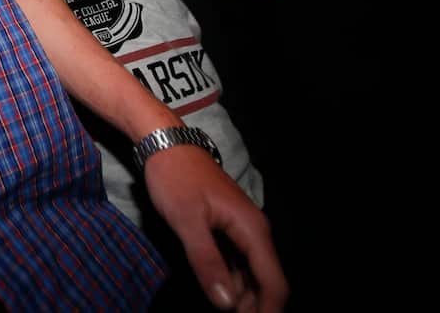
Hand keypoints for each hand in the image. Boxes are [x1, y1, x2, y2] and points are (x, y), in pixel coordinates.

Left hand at [145, 146, 287, 311]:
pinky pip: (237, 263)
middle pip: (266, 282)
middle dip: (255, 308)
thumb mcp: (187, 221)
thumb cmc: (175, 177)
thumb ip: (207, 262)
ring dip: (243, 298)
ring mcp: (242, 231)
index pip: (274, 283)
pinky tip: (218, 295)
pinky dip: (231, 282)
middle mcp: (254, 232)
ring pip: (251, 275)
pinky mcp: (227, 230)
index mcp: (252, 230)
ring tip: (225, 312)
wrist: (165, 144)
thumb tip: (227, 304)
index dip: (268, 312)